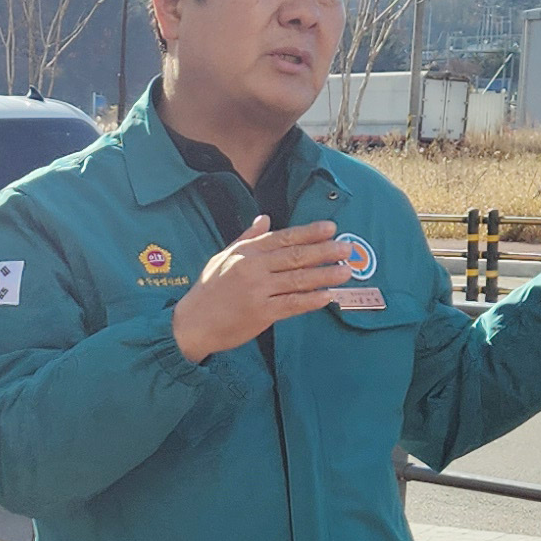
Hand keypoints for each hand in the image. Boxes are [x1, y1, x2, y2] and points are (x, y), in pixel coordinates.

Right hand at [170, 216, 363, 360]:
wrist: (192, 323)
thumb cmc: (208, 290)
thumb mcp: (223, 257)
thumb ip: (247, 238)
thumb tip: (265, 218)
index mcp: (246, 252)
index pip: (283, 238)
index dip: (309, 233)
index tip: (330, 228)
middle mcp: (253, 268)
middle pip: (295, 256)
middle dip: (324, 251)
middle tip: (347, 248)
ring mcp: (258, 291)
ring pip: (298, 279)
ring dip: (325, 275)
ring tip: (345, 271)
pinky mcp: (261, 313)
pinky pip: (292, 304)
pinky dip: (311, 300)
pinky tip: (328, 296)